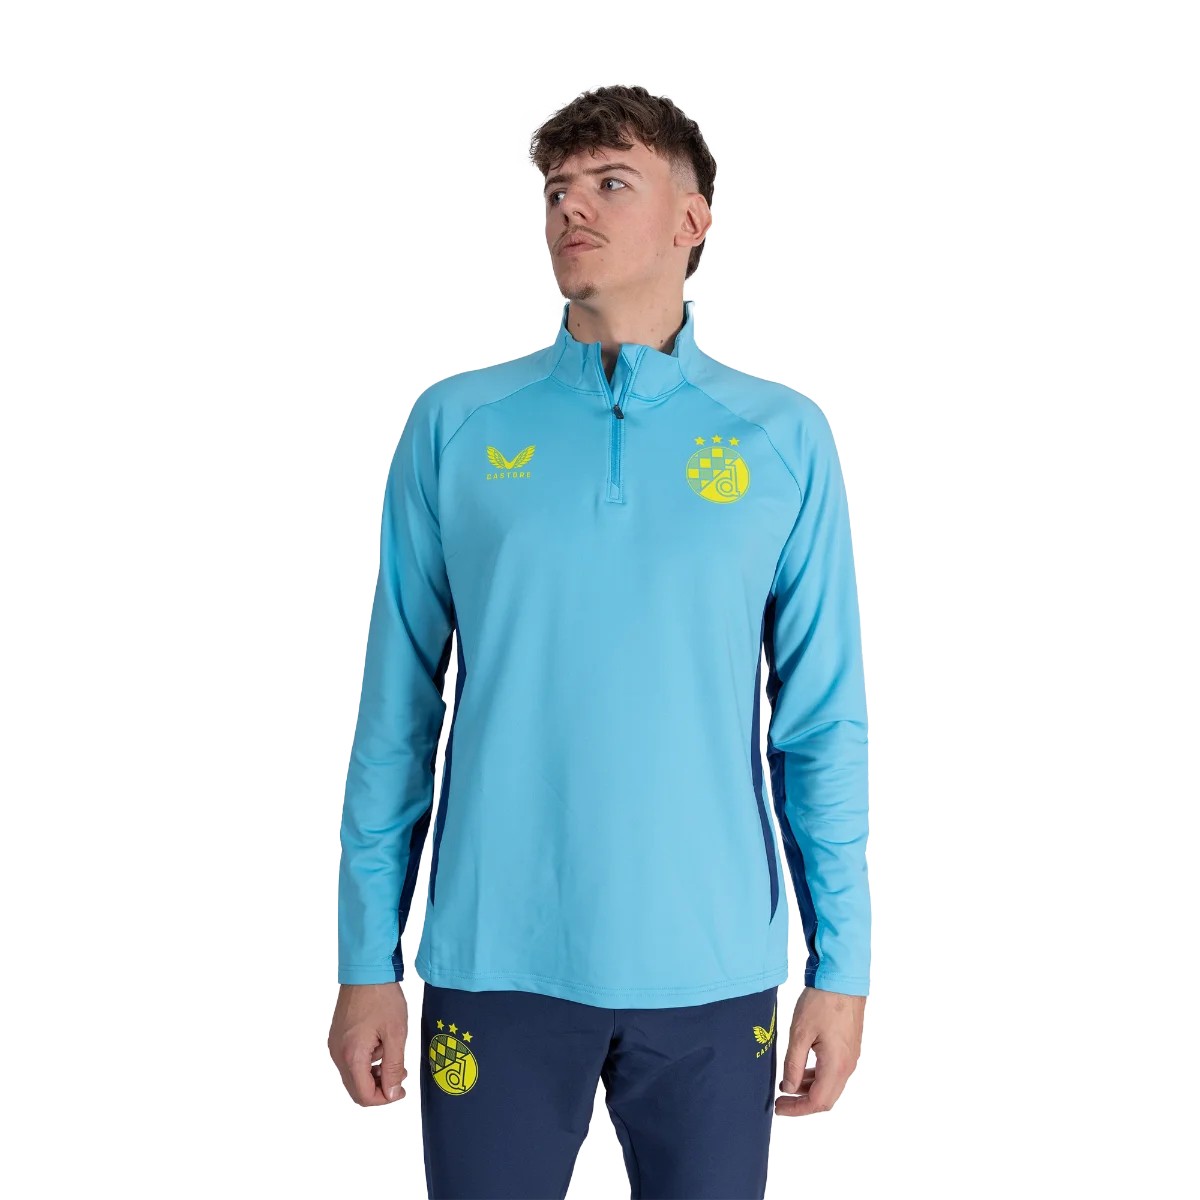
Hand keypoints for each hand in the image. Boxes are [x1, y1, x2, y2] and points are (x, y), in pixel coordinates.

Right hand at [328, 982, 409, 1105]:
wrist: (366, 969)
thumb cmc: (382, 997)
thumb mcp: (396, 1033)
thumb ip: (393, 1067)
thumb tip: (390, 1094)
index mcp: (352, 1055)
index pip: (364, 1095)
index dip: (384, 1099)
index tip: (401, 1090)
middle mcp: (337, 1053)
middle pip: (355, 1089)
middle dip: (379, 1087)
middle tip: (399, 1073)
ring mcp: (335, 1044)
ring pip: (353, 1075)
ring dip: (373, 1074)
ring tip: (393, 1055)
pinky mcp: (336, 1036)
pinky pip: (349, 1060)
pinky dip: (365, 1061)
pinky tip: (380, 1045)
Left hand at [775, 986, 864, 1115]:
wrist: (843, 978)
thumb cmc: (822, 1002)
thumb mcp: (800, 1033)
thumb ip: (794, 1064)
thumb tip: (789, 1089)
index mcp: (836, 1065)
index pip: (818, 1101)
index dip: (797, 1109)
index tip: (779, 1108)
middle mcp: (848, 1066)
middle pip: (827, 1099)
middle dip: (803, 1103)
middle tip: (781, 1101)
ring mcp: (851, 1057)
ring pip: (831, 1085)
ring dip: (810, 1090)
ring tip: (787, 1085)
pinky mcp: (850, 1047)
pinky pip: (835, 1072)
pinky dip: (818, 1077)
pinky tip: (802, 1070)